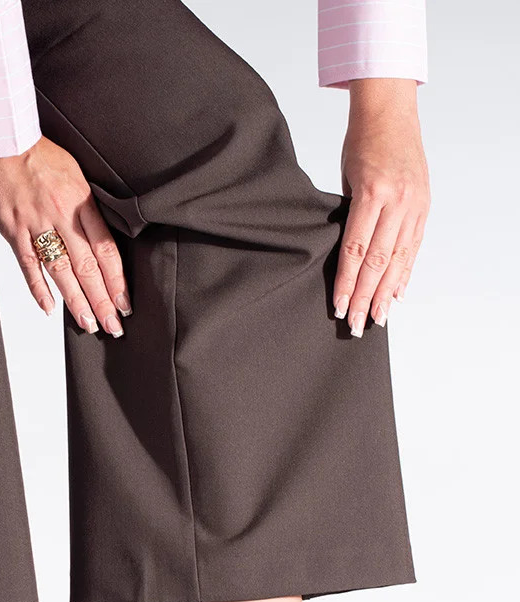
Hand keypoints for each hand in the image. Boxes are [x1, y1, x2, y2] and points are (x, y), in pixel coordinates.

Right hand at [0, 137, 130, 336]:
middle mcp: (61, 215)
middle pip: (87, 266)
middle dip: (102, 299)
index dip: (117, 280)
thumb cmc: (36, 153)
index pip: (105, 249)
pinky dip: (39, 289)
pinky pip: (28, 265)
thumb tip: (100, 239)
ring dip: (76, 301)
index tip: (125, 303)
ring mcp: (35, 224)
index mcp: (81, 200)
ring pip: (61, 270)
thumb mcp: (73, 172)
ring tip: (88, 324)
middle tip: (113, 325)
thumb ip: (86, 206)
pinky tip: (50, 309)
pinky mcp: (12, 229)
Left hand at [334, 79, 429, 336]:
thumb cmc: (361, 142)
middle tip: (356, 325)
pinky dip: (404, 273)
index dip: (347, 283)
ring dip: (386, 293)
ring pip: (398, 259)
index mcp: (372, 193)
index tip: (340, 307)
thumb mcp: (347, 178)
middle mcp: (397, 201)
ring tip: (377, 319)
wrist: (392, 112)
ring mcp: (414, 205)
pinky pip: (413, 247)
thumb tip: (346, 256)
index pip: (356, 250)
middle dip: (366, 297)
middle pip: (377, 261)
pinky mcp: (424, 206)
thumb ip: (349, 216)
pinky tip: (397, 294)